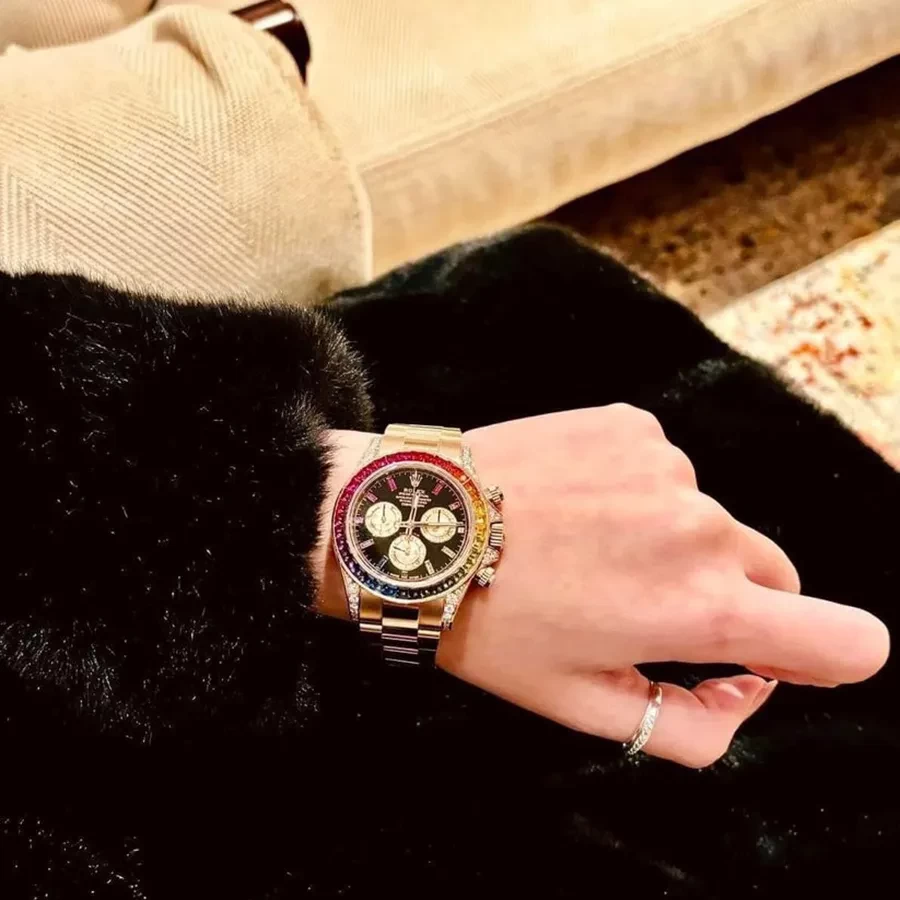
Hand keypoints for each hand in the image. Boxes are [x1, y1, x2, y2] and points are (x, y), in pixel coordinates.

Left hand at [434, 407, 889, 766]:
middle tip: (635, 609)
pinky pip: (664, 474)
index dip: (822, 659)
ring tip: (580, 552)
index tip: (767, 657)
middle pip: (772, 576)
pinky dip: (635, 496)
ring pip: (707, 522)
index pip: (848, 642)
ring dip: (667, 544)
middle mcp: (701, 528)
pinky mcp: (634, 425)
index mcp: (699, 609)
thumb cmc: (491, 625)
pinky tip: (571, 507)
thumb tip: (746, 693)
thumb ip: (691, 729)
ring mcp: (669, 466)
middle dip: (726, 602)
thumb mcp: (583, 705)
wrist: (413, 526)